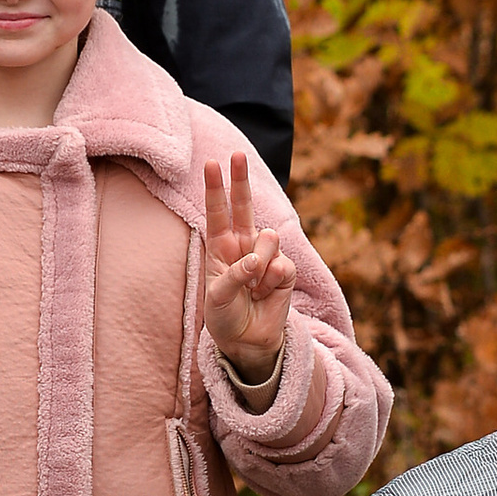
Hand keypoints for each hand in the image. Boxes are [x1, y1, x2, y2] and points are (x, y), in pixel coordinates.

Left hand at [201, 150, 296, 380]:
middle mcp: (243, 245)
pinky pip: (282, 265)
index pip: (217, 212)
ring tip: (254, 286)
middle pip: (243, 206)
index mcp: (220, 246)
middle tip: (237, 154)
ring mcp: (266, 256)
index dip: (215, 188)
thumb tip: (258, 258)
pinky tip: (266, 293)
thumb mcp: (217, 298)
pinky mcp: (285, 271)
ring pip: (268, 239)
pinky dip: (272, 281)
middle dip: (240, 180)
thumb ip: (234, 276)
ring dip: (260, 263)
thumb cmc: (225, 316)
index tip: (211, 163)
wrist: (247, 340)